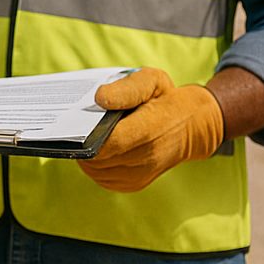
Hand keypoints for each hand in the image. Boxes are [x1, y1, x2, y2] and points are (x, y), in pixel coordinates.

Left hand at [78, 68, 223, 192]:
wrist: (190, 125)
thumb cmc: (165, 99)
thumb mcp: (151, 80)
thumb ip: (126, 88)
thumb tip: (98, 98)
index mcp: (149, 129)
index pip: (110, 141)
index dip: (86, 135)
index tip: (73, 123)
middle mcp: (147, 157)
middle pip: (99, 158)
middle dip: (81, 144)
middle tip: (73, 128)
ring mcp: (141, 174)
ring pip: (97, 172)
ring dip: (85, 156)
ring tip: (84, 137)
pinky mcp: (136, 184)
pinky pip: (104, 179)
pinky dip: (94, 166)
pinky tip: (96, 150)